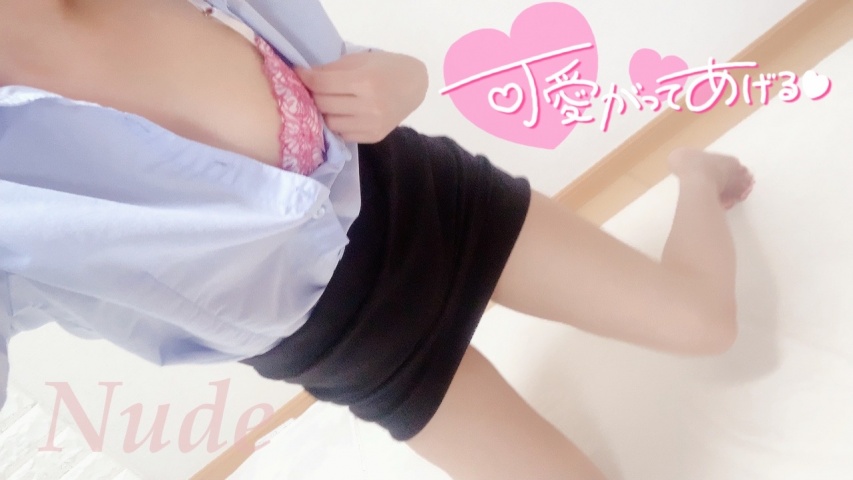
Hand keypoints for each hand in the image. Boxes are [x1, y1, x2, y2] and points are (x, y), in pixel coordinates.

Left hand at [295, 51, 427, 143]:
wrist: (414, 86)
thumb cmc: (386, 67)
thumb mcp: (360, 60)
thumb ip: (332, 69)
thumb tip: (305, 76)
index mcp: (364, 82)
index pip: (322, 84)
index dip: (305, 77)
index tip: (298, 73)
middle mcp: (368, 106)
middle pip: (323, 104)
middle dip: (314, 94)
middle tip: (314, 88)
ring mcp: (371, 124)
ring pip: (330, 123)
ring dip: (325, 112)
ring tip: (329, 102)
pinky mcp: (374, 136)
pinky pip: (343, 134)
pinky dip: (339, 124)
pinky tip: (343, 114)